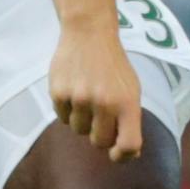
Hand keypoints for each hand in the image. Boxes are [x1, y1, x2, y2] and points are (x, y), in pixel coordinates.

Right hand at [51, 26, 143, 161]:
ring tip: (86, 97)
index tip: (116, 153)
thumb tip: (130, 153)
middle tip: (100, 116)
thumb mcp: (131, 89)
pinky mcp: (59, 93)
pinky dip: (68, 110)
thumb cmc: (113, 65)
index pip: (128, 144)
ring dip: (83, 121)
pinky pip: (63, 118)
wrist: (88, 32)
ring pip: (79, 131)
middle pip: (99, 142)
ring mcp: (79, 98)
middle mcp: (104, 102)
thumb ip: (130, 120)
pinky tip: (73, 89)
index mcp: (127, 102)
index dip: (122, 156)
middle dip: (99, 134)